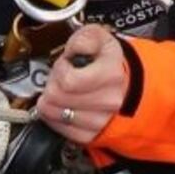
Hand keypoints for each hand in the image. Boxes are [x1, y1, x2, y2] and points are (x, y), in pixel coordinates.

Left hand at [36, 24, 127, 143]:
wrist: (122, 84)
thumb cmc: (106, 61)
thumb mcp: (98, 37)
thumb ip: (85, 38)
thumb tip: (76, 48)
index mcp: (111, 74)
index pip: (68, 81)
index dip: (60, 69)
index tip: (65, 64)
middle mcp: (109, 101)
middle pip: (58, 97)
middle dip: (53, 83)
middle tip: (62, 77)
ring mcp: (100, 121)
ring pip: (55, 114)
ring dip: (52, 100)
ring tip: (64, 90)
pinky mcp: (90, 136)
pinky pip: (59, 128)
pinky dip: (55, 116)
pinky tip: (62, 105)